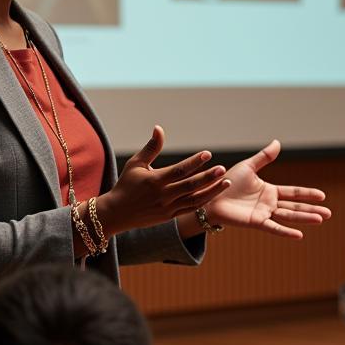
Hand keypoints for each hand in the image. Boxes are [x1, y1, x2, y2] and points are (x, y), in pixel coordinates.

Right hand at [98, 126, 228, 236]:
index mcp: (154, 180)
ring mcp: (167, 208)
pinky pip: (190, 209)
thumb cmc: (126, 184)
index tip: (207, 154)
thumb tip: (159, 128)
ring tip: (226, 182)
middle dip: (208, 177)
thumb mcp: (136, 163)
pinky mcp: (170, 216)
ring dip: (212, 191)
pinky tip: (214, 193)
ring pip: (194, 199)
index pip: (179, 170)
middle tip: (223, 169)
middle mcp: (163, 195)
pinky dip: (204, 201)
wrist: (117, 213)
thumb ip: (151, 147)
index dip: (194, 162)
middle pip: (190, 186)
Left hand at [204, 140, 331, 239]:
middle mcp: (269, 204)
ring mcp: (264, 214)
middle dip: (312, 210)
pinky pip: (273, 227)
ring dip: (304, 218)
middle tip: (329, 214)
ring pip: (288, 216)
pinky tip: (299, 235)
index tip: (323, 196)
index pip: (293, 193)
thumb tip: (278, 142)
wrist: (210, 195)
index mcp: (269, 191)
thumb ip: (264, 157)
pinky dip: (285, 231)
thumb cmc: (227, 182)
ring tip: (320, 219)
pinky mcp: (255, 222)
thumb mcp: (248, 167)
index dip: (307, 194)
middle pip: (295, 207)